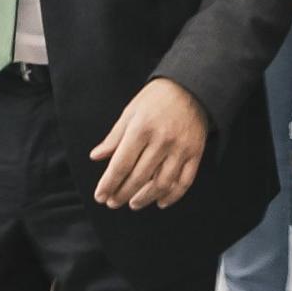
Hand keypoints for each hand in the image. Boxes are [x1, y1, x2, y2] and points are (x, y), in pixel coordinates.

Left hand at [90, 77, 208, 210]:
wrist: (191, 86)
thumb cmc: (156, 98)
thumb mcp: (130, 111)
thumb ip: (114, 137)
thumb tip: (95, 157)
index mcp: (141, 128)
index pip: (121, 164)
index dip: (109, 183)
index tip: (100, 196)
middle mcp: (162, 140)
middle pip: (139, 177)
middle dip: (123, 193)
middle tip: (112, 202)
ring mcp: (180, 148)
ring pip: (161, 184)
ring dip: (145, 198)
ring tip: (133, 204)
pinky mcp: (195, 153)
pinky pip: (184, 181)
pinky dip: (172, 196)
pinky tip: (160, 202)